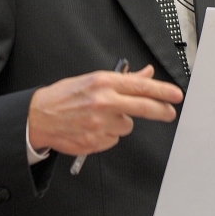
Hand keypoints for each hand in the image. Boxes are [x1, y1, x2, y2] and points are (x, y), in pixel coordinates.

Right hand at [28, 64, 182, 155]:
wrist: (39, 117)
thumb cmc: (65, 96)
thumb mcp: (93, 80)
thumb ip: (123, 79)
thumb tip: (146, 74)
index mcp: (103, 83)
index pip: (140, 86)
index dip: (162, 91)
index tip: (176, 95)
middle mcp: (103, 102)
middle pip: (143, 107)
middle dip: (160, 110)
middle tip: (170, 112)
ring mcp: (99, 124)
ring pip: (127, 126)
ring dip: (120, 122)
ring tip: (100, 117)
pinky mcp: (95, 141)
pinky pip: (113, 139)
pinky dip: (107, 135)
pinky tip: (93, 128)